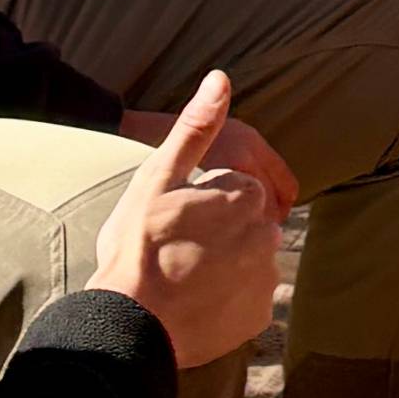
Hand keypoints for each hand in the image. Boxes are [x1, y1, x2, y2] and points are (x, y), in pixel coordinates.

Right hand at [94, 70, 285, 370]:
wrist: (131, 319)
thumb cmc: (138, 244)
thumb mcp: (159, 174)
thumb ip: (196, 127)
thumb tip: (220, 78)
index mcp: (246, 195)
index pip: (232, 189)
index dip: (199, 202)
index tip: (173, 218)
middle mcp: (267, 235)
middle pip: (243, 224)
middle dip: (217, 232)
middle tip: (174, 248)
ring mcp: (265, 278)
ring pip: (246, 260)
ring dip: (223, 264)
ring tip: (181, 275)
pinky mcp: (258, 315)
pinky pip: (245, 298)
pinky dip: (226, 298)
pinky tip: (194, 300)